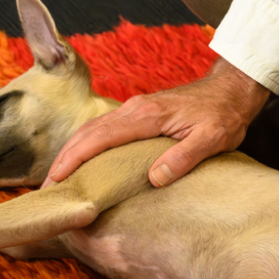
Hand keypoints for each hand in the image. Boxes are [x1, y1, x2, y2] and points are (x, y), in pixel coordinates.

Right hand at [42, 57, 269, 187]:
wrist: (230, 90)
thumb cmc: (222, 116)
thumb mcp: (211, 140)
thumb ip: (183, 157)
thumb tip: (154, 178)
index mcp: (146, 116)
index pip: (101, 137)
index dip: (76, 158)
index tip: (58, 178)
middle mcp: (133, 109)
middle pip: (87, 133)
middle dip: (64, 159)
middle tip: (48, 187)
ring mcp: (133, 110)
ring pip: (92, 130)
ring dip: (71, 152)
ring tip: (58, 178)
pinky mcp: (136, 114)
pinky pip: (103, 130)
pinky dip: (86, 146)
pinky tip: (82, 162)